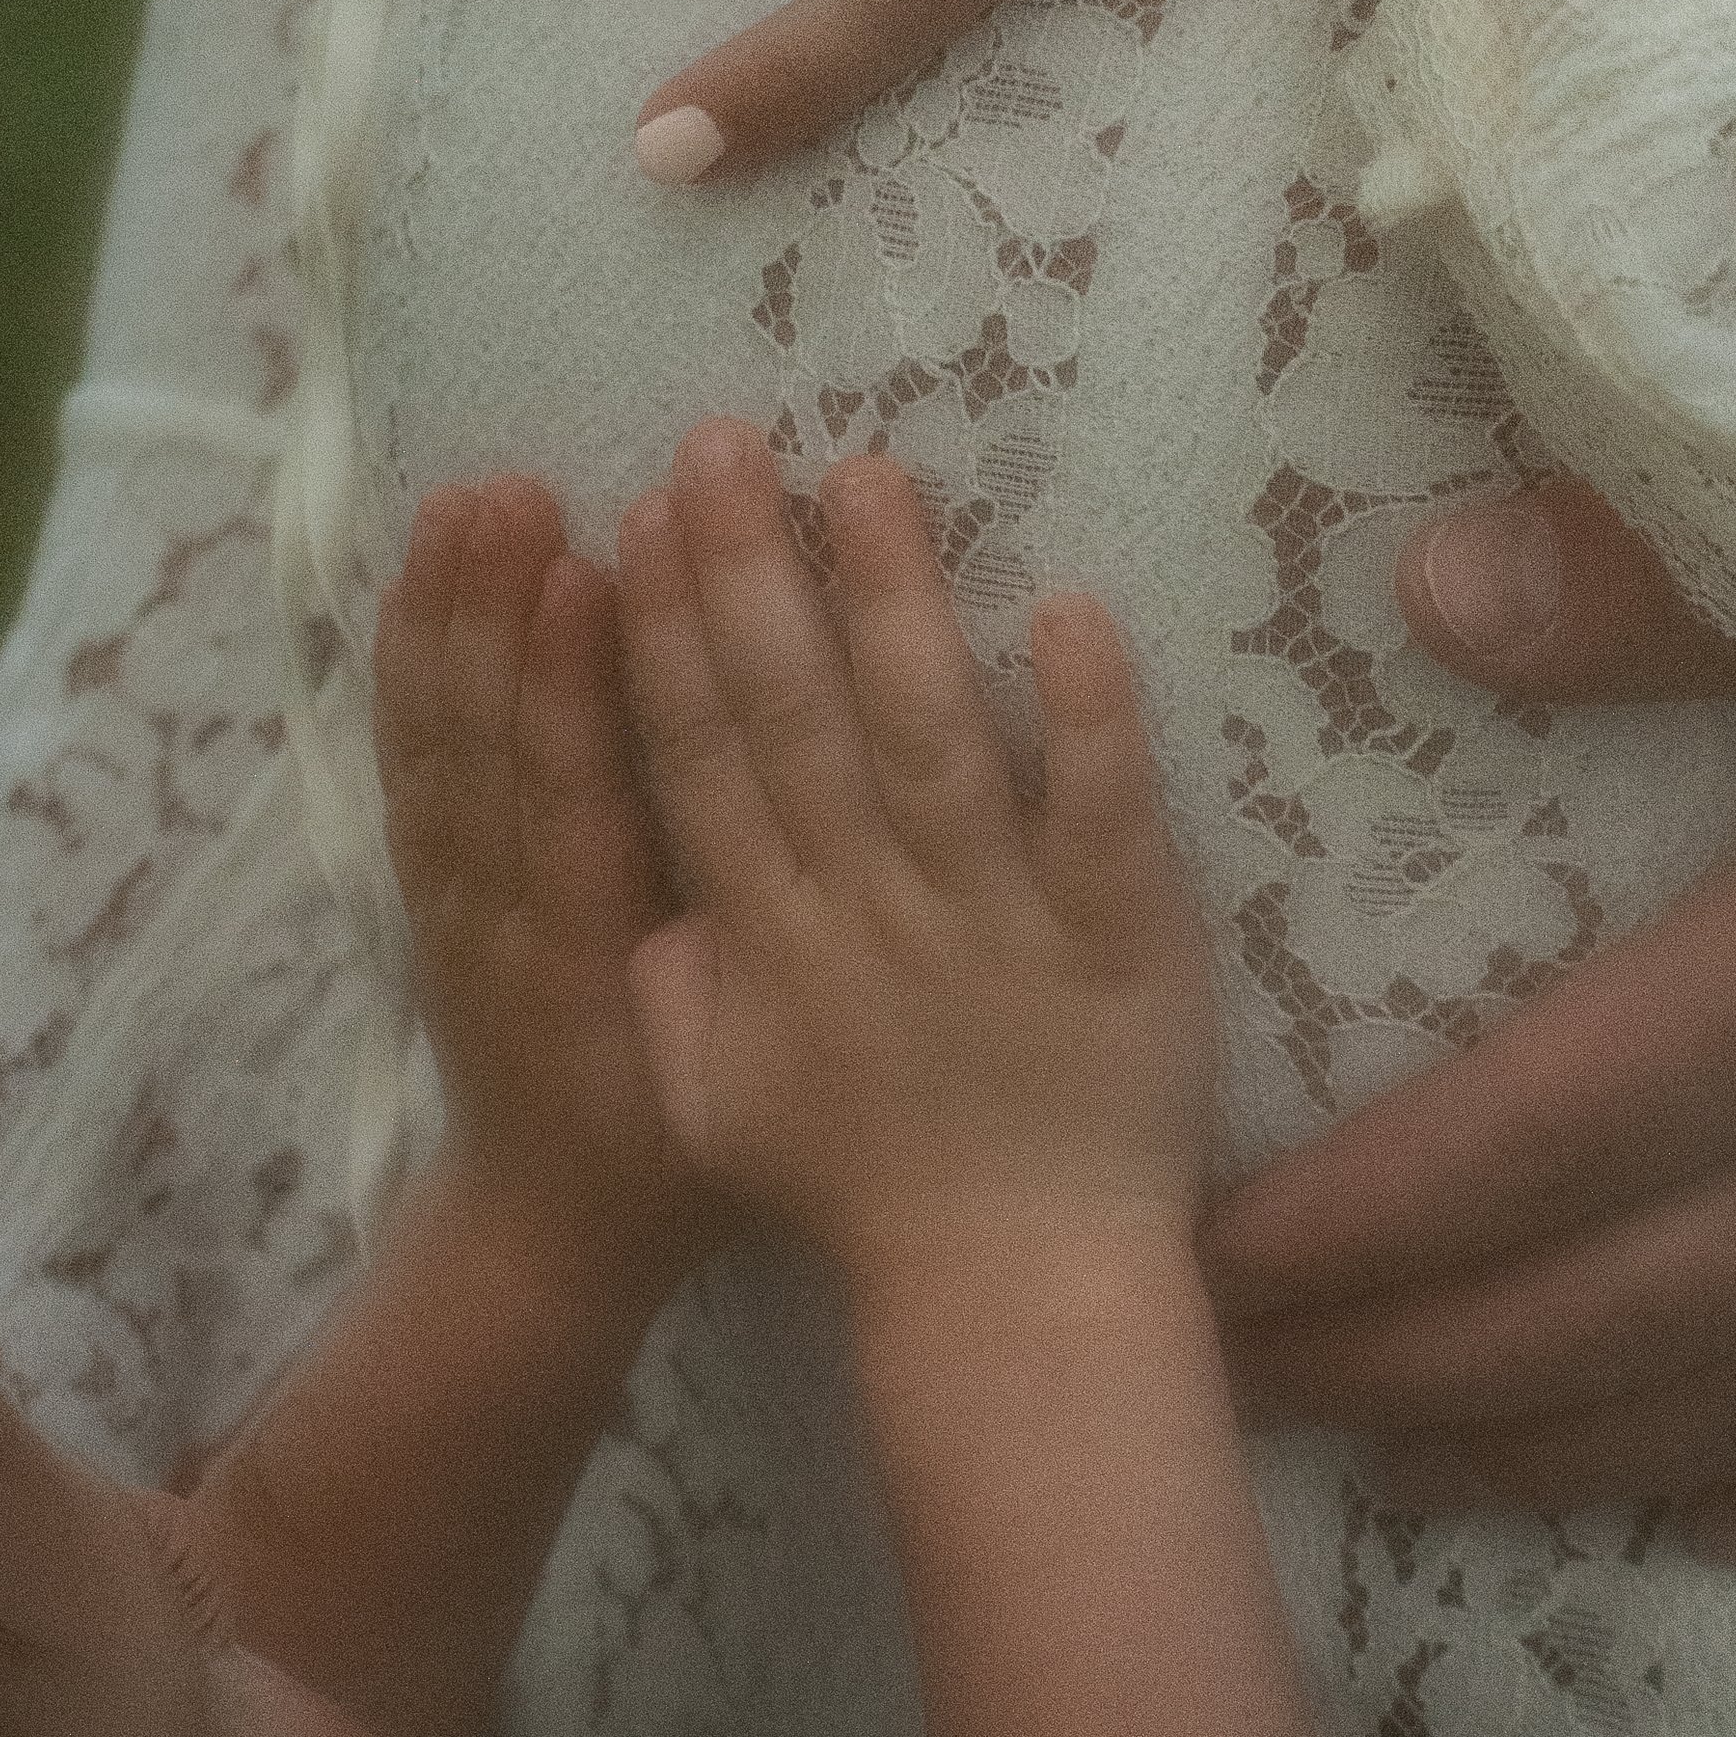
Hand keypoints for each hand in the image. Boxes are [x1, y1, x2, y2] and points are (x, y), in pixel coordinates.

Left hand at [373, 475, 717, 1300]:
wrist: (547, 1238)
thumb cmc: (681, 1161)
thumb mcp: (742, 1086)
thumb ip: (764, 971)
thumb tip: (817, 830)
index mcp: (588, 964)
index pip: (571, 805)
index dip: (569, 691)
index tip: (588, 572)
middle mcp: (504, 923)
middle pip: (488, 753)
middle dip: (495, 616)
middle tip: (519, 492)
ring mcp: (453, 908)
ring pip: (436, 751)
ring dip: (444, 624)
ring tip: (465, 503)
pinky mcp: (429, 898)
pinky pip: (409, 772)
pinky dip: (408, 673)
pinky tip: (417, 585)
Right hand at [616, 419, 1217, 1272]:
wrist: (1011, 1294)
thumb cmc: (863, 1191)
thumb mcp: (715, 1095)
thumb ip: (670, 976)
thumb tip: (618, 869)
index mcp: (765, 936)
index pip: (694, 759)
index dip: (662, 634)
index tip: (640, 515)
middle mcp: (864, 909)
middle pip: (790, 721)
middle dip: (748, 576)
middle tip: (724, 442)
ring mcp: (992, 917)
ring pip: (927, 738)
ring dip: (893, 603)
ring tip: (864, 479)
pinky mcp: (1117, 933)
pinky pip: (1097, 810)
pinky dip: (1080, 714)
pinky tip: (1064, 608)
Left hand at [1201, 408, 1735, 1552]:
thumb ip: (1676, 579)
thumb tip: (1432, 591)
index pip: (1525, 1143)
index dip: (1355, 1227)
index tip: (1203, 1268)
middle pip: (1601, 1309)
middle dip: (1401, 1365)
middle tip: (1231, 1402)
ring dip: (1563, 1452)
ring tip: (1409, 1482)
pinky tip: (1725, 1527)